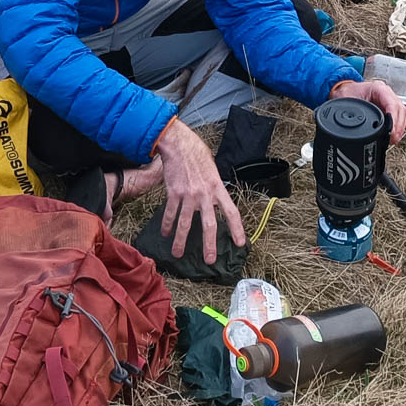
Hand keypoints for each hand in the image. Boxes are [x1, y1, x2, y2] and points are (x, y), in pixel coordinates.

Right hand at [155, 120, 245, 263]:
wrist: (180, 146)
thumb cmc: (198, 156)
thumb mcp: (213, 172)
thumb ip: (215, 189)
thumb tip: (216, 203)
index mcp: (218, 189)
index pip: (231, 213)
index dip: (237, 229)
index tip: (240, 243)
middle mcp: (205, 194)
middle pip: (209, 224)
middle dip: (209, 245)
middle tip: (209, 260)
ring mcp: (188, 195)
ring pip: (185, 224)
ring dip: (181, 241)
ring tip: (178, 254)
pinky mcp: (174, 193)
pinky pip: (169, 213)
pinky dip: (166, 225)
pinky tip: (165, 233)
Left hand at [332, 79, 405, 141]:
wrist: (345, 90)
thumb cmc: (346, 92)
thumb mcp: (347, 100)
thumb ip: (352, 111)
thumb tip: (354, 123)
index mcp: (378, 89)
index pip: (391, 103)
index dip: (394, 118)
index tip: (392, 130)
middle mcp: (386, 93)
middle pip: (400, 109)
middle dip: (399, 126)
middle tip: (393, 138)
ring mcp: (388, 99)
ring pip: (401, 113)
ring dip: (399, 127)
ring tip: (394, 139)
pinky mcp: (388, 107)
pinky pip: (398, 115)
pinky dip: (397, 126)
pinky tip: (393, 134)